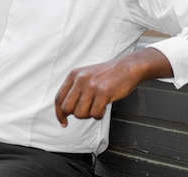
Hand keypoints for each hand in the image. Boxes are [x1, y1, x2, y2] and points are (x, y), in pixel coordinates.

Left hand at [54, 48, 171, 126]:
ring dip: (89, 115)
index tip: (63, 121)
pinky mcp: (103, 93)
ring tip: (98, 107)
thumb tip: (66, 110)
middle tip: (86, 112)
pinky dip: (99, 115)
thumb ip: (75, 89)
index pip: (59, 98)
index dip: (59, 113)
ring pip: (80, 113)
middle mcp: (81, 79)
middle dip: (76, 114)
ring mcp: (92, 86)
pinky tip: (104, 108)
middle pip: (67, 108)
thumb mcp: (87, 75)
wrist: (128, 67)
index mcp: (74, 75)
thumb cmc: (109, 74)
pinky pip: (94, 114)